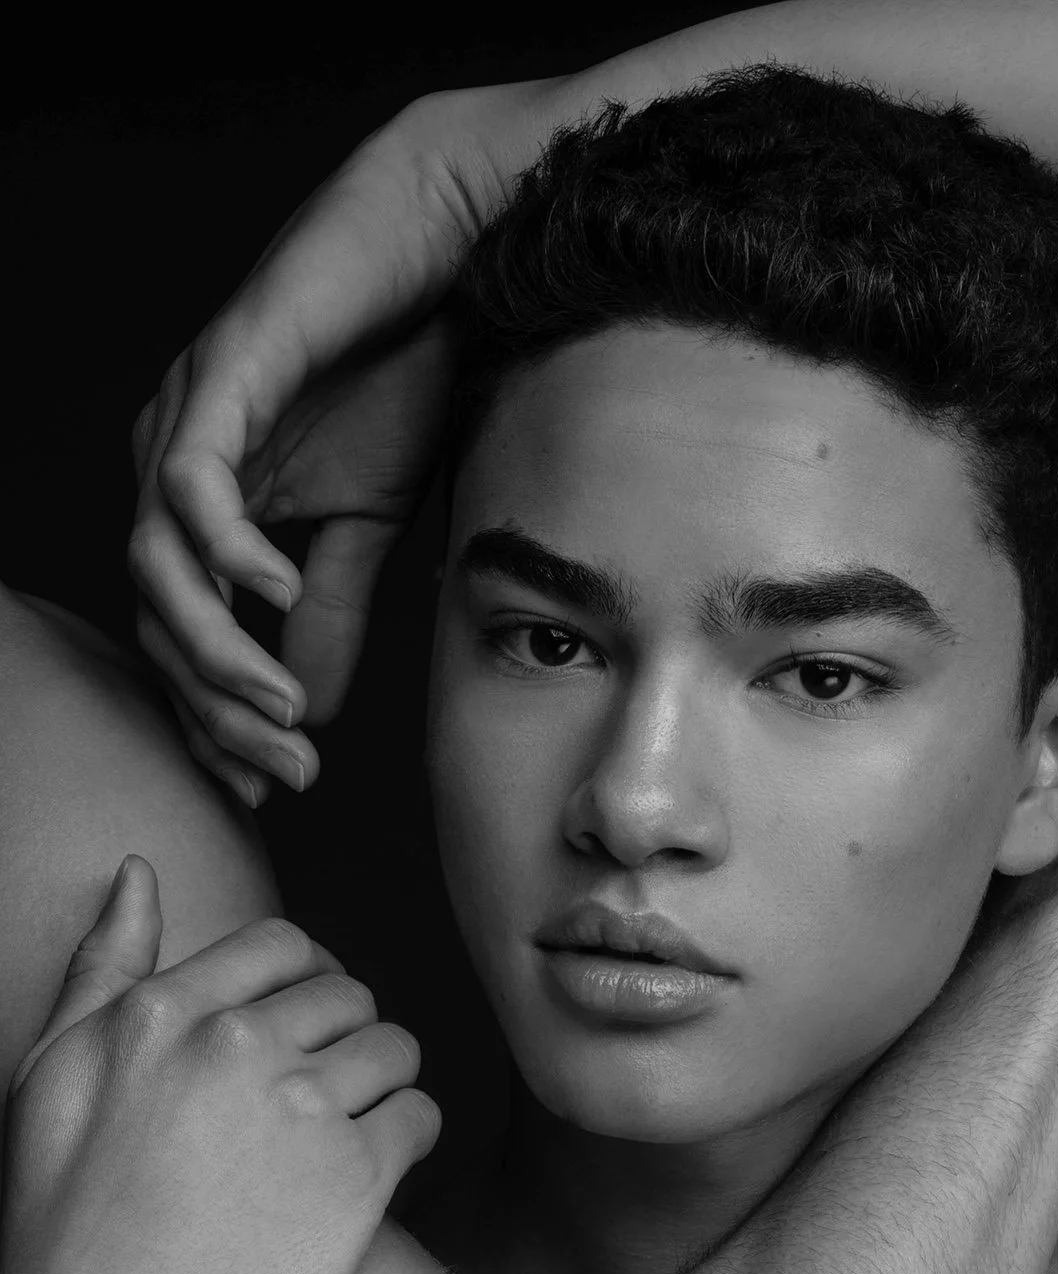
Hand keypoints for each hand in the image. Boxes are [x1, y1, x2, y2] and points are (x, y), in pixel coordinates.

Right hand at [1, 857, 439, 1273]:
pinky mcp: (359, 1177)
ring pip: (394, 1046)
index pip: (281, 946)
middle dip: (344, 1033)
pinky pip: (423, 1116)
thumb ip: (104, 965)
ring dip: (382, 1081)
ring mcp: (303, 1107)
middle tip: (322, 1093)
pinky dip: (410, 1137)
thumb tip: (140, 870)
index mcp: (164, 1012)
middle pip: (346, 994)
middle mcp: (237, 1044)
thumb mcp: (50, 1075)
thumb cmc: (60, 1231)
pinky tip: (373, 1174)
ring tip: (349, 1133)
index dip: (302, 983)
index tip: (300, 1026)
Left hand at [128, 77, 566, 806]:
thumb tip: (307, 708)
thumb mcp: (370, 530)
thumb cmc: (407, 374)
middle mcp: (176, 464)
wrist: (453, 256)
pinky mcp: (223, 372)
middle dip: (215, 710)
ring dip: (216, 651)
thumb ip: (329, 614)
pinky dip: (228, 548)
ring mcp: (189, 416)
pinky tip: (276, 592)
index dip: (217, 719)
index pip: (184, 635)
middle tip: (283, 769)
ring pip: (158, 563)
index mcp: (208, 505)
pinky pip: (193, 482)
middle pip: (158, 616)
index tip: (273, 786)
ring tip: (282, 709)